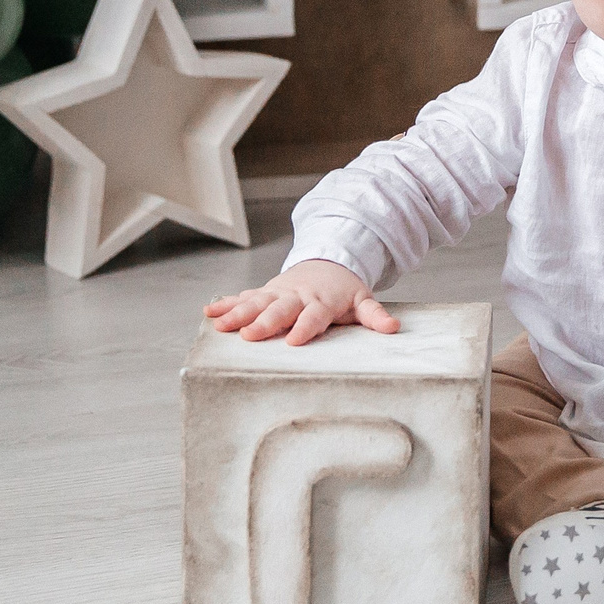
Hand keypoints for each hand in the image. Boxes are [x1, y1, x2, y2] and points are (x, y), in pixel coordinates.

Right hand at [204, 260, 399, 345]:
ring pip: (256, 303)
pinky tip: (210, 313)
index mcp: (321, 301)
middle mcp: (297, 297)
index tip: (294, 341)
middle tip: (250, 336)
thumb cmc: (344, 291)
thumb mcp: (362, 301)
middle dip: (265, 322)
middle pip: (280, 310)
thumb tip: (393, 328)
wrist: (327, 263)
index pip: (314, 316)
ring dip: (238, 314)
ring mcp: (278, 293)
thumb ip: (374, 316)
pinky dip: (227, 304)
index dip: (305, 327)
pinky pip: (243, 298)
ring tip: (221, 326)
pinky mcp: (265, 293)